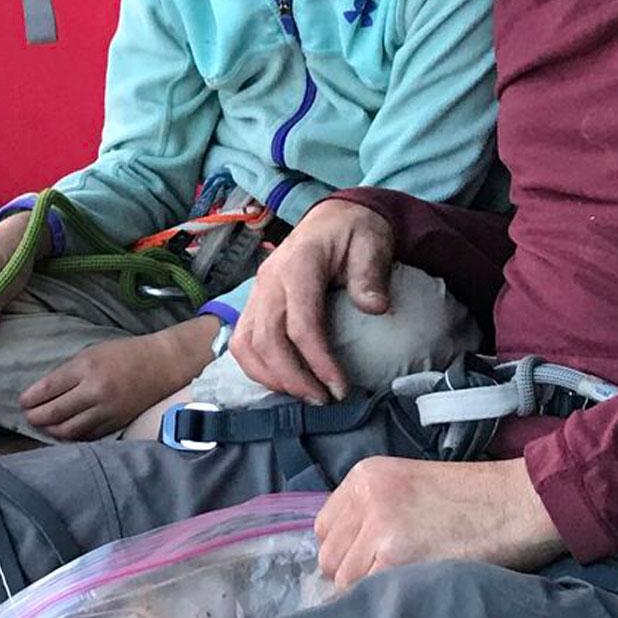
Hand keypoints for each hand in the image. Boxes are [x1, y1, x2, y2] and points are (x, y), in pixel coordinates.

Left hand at [20, 319, 214, 440]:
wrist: (161, 364)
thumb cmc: (124, 354)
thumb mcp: (91, 353)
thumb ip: (68, 372)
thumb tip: (43, 392)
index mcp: (86, 368)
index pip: (48, 389)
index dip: (30, 399)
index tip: (22, 402)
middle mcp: (95, 391)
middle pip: (55, 413)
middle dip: (36, 417)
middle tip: (28, 416)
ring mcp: (107, 410)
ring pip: (70, 430)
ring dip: (51, 430)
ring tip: (44, 426)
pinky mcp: (116, 423)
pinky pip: (88, 435)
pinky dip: (72, 436)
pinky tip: (64, 432)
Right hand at [233, 196, 399, 398]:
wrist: (334, 217)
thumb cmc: (355, 232)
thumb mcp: (372, 243)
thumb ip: (370, 274)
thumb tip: (375, 308)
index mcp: (299, 265)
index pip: (301, 324)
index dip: (318, 362)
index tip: (340, 389)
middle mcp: (270, 280)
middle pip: (267, 340)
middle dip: (293, 378)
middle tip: (322, 401)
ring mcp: (258, 292)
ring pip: (246, 344)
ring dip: (270, 377)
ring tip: (302, 395)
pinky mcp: (254, 303)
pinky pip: (243, 341)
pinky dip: (257, 367)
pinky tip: (283, 381)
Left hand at [314, 457, 563, 584]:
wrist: (521, 501)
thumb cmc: (475, 499)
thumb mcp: (410, 487)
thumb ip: (373, 512)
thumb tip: (345, 557)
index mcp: (365, 476)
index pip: (324, 529)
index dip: (345, 551)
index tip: (368, 561)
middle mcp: (366, 497)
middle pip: (329, 556)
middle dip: (352, 573)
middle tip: (389, 579)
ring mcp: (379, 526)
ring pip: (344, 580)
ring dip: (368, 591)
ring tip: (404, 586)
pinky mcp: (398, 555)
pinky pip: (368, 593)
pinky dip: (384, 601)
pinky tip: (409, 595)